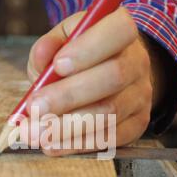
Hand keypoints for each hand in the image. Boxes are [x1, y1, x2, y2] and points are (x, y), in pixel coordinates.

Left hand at [25, 7, 160, 155]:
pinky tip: (53, 145)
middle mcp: (137, 62)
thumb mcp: (62, 41)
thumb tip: (41, 57)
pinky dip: (78, 144)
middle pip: (112, 77)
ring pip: (109, 113)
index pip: (117, 31)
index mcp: (121, 31)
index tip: (57, 66)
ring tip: (36, 134)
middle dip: (69, 96)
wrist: (111, 76)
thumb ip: (49, 47)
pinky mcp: (137, 124)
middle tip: (35, 109)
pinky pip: (111, 138)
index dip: (88, 49)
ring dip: (68, 127)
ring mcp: (141, 95)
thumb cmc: (80, 57)